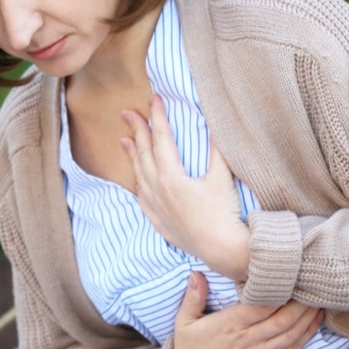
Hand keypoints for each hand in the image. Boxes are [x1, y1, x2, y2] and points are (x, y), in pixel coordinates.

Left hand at [121, 95, 249, 280]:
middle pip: (144, 153)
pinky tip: (137, 180)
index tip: (154, 99)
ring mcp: (157, 207)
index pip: (161, 139)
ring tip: (124, 140)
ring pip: (139, 175)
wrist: (221, 249)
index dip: (158, 116)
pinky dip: (138, 184)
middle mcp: (158, 190)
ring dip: (132, 155)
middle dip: (137, 130)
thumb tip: (215, 125)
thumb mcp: (222, 177)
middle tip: (128, 112)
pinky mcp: (160, 222)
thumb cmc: (224, 212)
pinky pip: (143, 199)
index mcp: (172, 176)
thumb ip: (217, 150)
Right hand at [171, 272, 323, 348]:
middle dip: (301, 303)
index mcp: (229, 324)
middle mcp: (246, 340)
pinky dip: (305, 336)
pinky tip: (315, 323)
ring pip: (290, 334)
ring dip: (308, 318)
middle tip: (314, 285)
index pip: (262, 305)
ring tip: (320, 299)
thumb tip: (195, 273)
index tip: (292, 276)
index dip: (280, 292)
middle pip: (282, 319)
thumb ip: (193, 297)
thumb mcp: (184, 321)